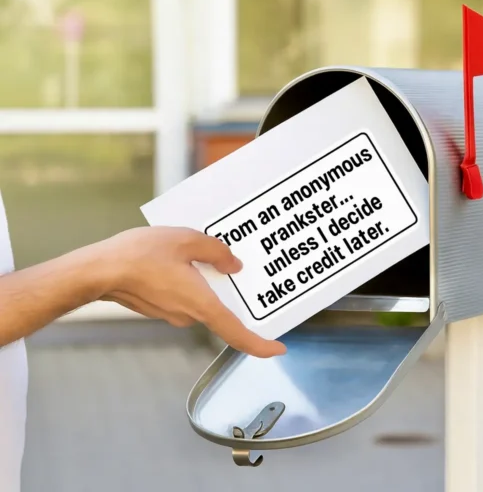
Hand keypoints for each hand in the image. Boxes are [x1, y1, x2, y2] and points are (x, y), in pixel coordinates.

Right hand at [94, 226, 285, 357]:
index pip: (237, 333)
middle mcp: (189, 315)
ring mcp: (173, 314)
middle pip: (222, 309)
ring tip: (208, 255)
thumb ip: (217, 251)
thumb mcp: (187, 240)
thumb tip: (234, 265)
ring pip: (203, 301)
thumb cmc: (139, 255)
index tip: (278, 349)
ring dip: (209, 284)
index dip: (260, 345)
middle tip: (240, 268)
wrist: (96, 271)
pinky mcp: (160, 308)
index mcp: (202, 304)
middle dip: (232, 292)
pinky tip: (184, 261)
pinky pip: (186, 297)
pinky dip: (192, 283)